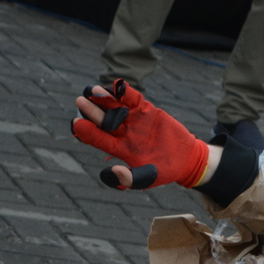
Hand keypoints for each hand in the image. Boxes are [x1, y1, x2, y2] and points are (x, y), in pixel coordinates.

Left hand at [72, 82, 212, 189]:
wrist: (186, 158)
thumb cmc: (165, 171)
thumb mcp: (148, 178)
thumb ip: (131, 178)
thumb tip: (110, 172)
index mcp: (119, 148)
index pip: (99, 139)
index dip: (88, 132)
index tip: (77, 123)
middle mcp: (122, 132)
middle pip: (103, 120)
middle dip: (92, 111)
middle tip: (80, 101)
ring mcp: (133, 119)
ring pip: (115, 106)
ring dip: (104, 98)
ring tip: (94, 90)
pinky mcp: (146, 110)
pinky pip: (133, 99)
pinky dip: (126, 92)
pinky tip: (118, 85)